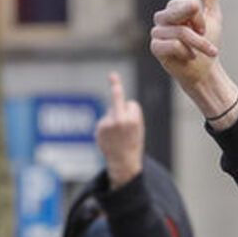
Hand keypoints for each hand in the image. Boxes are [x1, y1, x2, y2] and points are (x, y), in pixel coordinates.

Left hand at [95, 73, 144, 188]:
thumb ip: (129, 115)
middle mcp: (120, 120)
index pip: (132, 104)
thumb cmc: (132, 143)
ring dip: (113, 119)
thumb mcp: (137, 129)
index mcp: (134, 120)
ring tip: (117, 136)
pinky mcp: (100, 127)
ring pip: (111, 111)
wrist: (123, 161)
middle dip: (116, 87)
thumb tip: (113, 103)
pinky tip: (110, 138)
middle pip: (118, 97)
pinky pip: (104, 120)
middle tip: (112, 74)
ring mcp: (109, 123)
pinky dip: (106, 126)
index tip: (133, 118)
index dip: (132, 111)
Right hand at [150, 0, 237, 125]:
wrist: (204, 71)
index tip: (203, 29)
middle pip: (180, 15)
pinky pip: (171, 45)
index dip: (200, 19)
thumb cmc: (207, 44)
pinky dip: (185, 52)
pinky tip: (187, 57)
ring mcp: (157, 32)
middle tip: (207, 41)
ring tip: (201, 53)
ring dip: (198, 45)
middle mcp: (162, 18)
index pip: (188, 5)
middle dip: (198, 32)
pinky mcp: (155, 48)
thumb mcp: (212, 17)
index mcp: (174, 8)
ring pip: (179, 33)